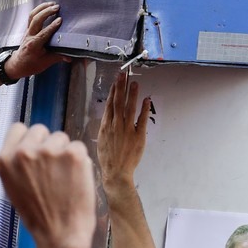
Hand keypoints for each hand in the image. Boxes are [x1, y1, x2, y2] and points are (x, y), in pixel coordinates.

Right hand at [0, 123, 95, 247]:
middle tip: (52, 169)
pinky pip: (79, 147)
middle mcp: (24, 151)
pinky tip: (75, 180)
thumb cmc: (37, 215)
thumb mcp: (13, 187)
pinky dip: (81, 161)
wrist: (59, 235)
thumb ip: (18, 163)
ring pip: (62, 137)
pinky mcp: (73, 154)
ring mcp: (49, 151)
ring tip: (64, 178)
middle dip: (47, 144)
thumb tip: (30, 145)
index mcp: (5, 159)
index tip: (36, 151)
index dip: (29, 139)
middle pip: (40, 129)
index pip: (18, 128)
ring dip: (65, 152)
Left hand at [4, 2, 68, 80]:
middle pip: (36, 20)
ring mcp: (27, 31)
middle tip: (57, 7)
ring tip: (52, 3)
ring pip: (32, 16)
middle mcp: (29, 36)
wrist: (18, 64)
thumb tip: (70, 57)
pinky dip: (38, 9)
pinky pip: (31, 16)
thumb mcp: (46, 63)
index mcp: (34, 45)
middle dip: (46, 12)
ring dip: (42, 8)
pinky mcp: (27, 29)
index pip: (43, 33)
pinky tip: (46, 6)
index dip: (52, 26)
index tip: (60, 20)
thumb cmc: (32, 64)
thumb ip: (58, 57)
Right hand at [97, 72, 151, 187]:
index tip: (115, 82)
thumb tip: (109, 117)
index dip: (113, 92)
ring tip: (134, 83)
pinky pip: (141, 119)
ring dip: (132, 94)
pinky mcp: (138, 136)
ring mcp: (127, 130)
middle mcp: (115, 126)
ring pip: (129, 108)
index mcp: (105, 126)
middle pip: (118, 102)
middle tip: (123, 74)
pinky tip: (146, 99)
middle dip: (121, 87)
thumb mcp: (101, 141)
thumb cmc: (108, 159)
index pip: (110, 105)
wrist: (115, 173)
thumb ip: (106, 128)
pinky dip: (144, 108)